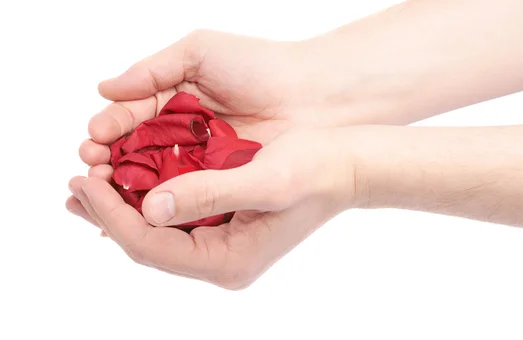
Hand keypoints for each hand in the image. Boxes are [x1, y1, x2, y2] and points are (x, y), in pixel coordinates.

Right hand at [67, 29, 312, 227]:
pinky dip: (162, 202)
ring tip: (107, 191)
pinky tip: (142, 208)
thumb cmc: (259, 65)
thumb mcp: (202, 53)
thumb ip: (153, 69)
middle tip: (93, 170)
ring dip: (128, 186)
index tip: (93, 143)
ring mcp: (200, 161)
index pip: (128, 118)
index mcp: (172, 98)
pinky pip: (185, 195)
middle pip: (134, 152)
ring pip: (155, 177)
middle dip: (110, 162)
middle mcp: (181, 133)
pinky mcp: (221, 183)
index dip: (107, 131)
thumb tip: (103, 89)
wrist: (312, 94)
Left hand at [68, 128, 355, 288]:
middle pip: (148, 244)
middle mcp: (222, 260)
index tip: (83, 182)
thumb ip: (208, 195)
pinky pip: (174, 218)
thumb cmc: (317, 170)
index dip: (111, 216)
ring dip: (122, 206)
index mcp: (230, 260)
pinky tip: (129, 181)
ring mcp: (224, 246)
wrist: (348, 165)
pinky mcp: (225, 227)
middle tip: (74, 184)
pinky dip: (147, 198)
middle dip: (107, 214)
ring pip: (158, 231)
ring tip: (89, 182)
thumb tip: (148, 207)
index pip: (153, 245)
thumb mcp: (266, 180)